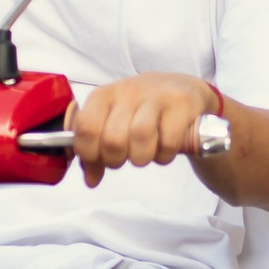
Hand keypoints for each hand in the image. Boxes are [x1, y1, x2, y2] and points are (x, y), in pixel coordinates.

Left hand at [66, 74, 220, 186]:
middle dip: (116, 160)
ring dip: (141, 157)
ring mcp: (156, 95)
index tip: (99, 160)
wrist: (183, 88)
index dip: (89, 154)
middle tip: (124, 157)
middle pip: (113, 138)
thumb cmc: (142, 111)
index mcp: (104, 96)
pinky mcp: (182, 103)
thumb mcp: (113, 123)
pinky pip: (169, 141)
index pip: (85, 128)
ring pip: (140, 136)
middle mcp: (128, 92)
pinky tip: (165, 149)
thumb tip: (90, 180)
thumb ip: (96, 151)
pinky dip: (165, 155)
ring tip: (144, 155)